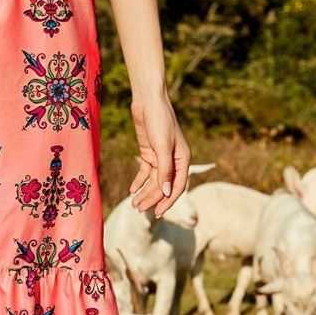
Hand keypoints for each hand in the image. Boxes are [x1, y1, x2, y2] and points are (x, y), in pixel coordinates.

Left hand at [128, 88, 190, 217]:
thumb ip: (164, 170)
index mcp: (183, 160)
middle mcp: (173, 161)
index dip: (167, 201)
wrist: (148, 102)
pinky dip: (139, 181)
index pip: (177, 186)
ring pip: (153, 181)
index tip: (158, 213)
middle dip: (152, 198)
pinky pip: (145, 172)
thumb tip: (165, 192)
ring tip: (134, 204)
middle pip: (163, 185)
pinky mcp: (149, 153)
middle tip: (139, 210)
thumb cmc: (159, 121)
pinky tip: (132, 190)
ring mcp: (160, 157)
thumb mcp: (162, 147)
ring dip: (144, 192)